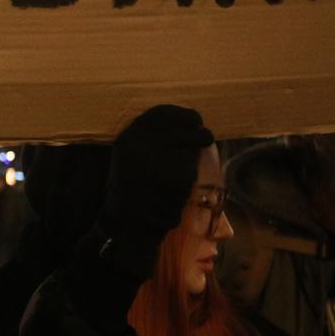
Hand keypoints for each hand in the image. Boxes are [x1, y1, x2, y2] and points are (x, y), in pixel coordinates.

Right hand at [99, 104, 213, 279]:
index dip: (182, 114)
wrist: (128, 221)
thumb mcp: (129, 153)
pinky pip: (192, 168)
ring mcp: (164, 160)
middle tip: (206, 135)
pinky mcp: (180, 177)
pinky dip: (189, 174)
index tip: (194, 117)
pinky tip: (176, 184)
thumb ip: (150, 136)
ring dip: (191, 155)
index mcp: (130, 136)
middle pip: (185, 128)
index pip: (163, 113)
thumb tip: (188, 120)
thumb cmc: (130, 185)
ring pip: (192, 148)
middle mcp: (145, 144)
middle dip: (199, 132)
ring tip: (174, 170)